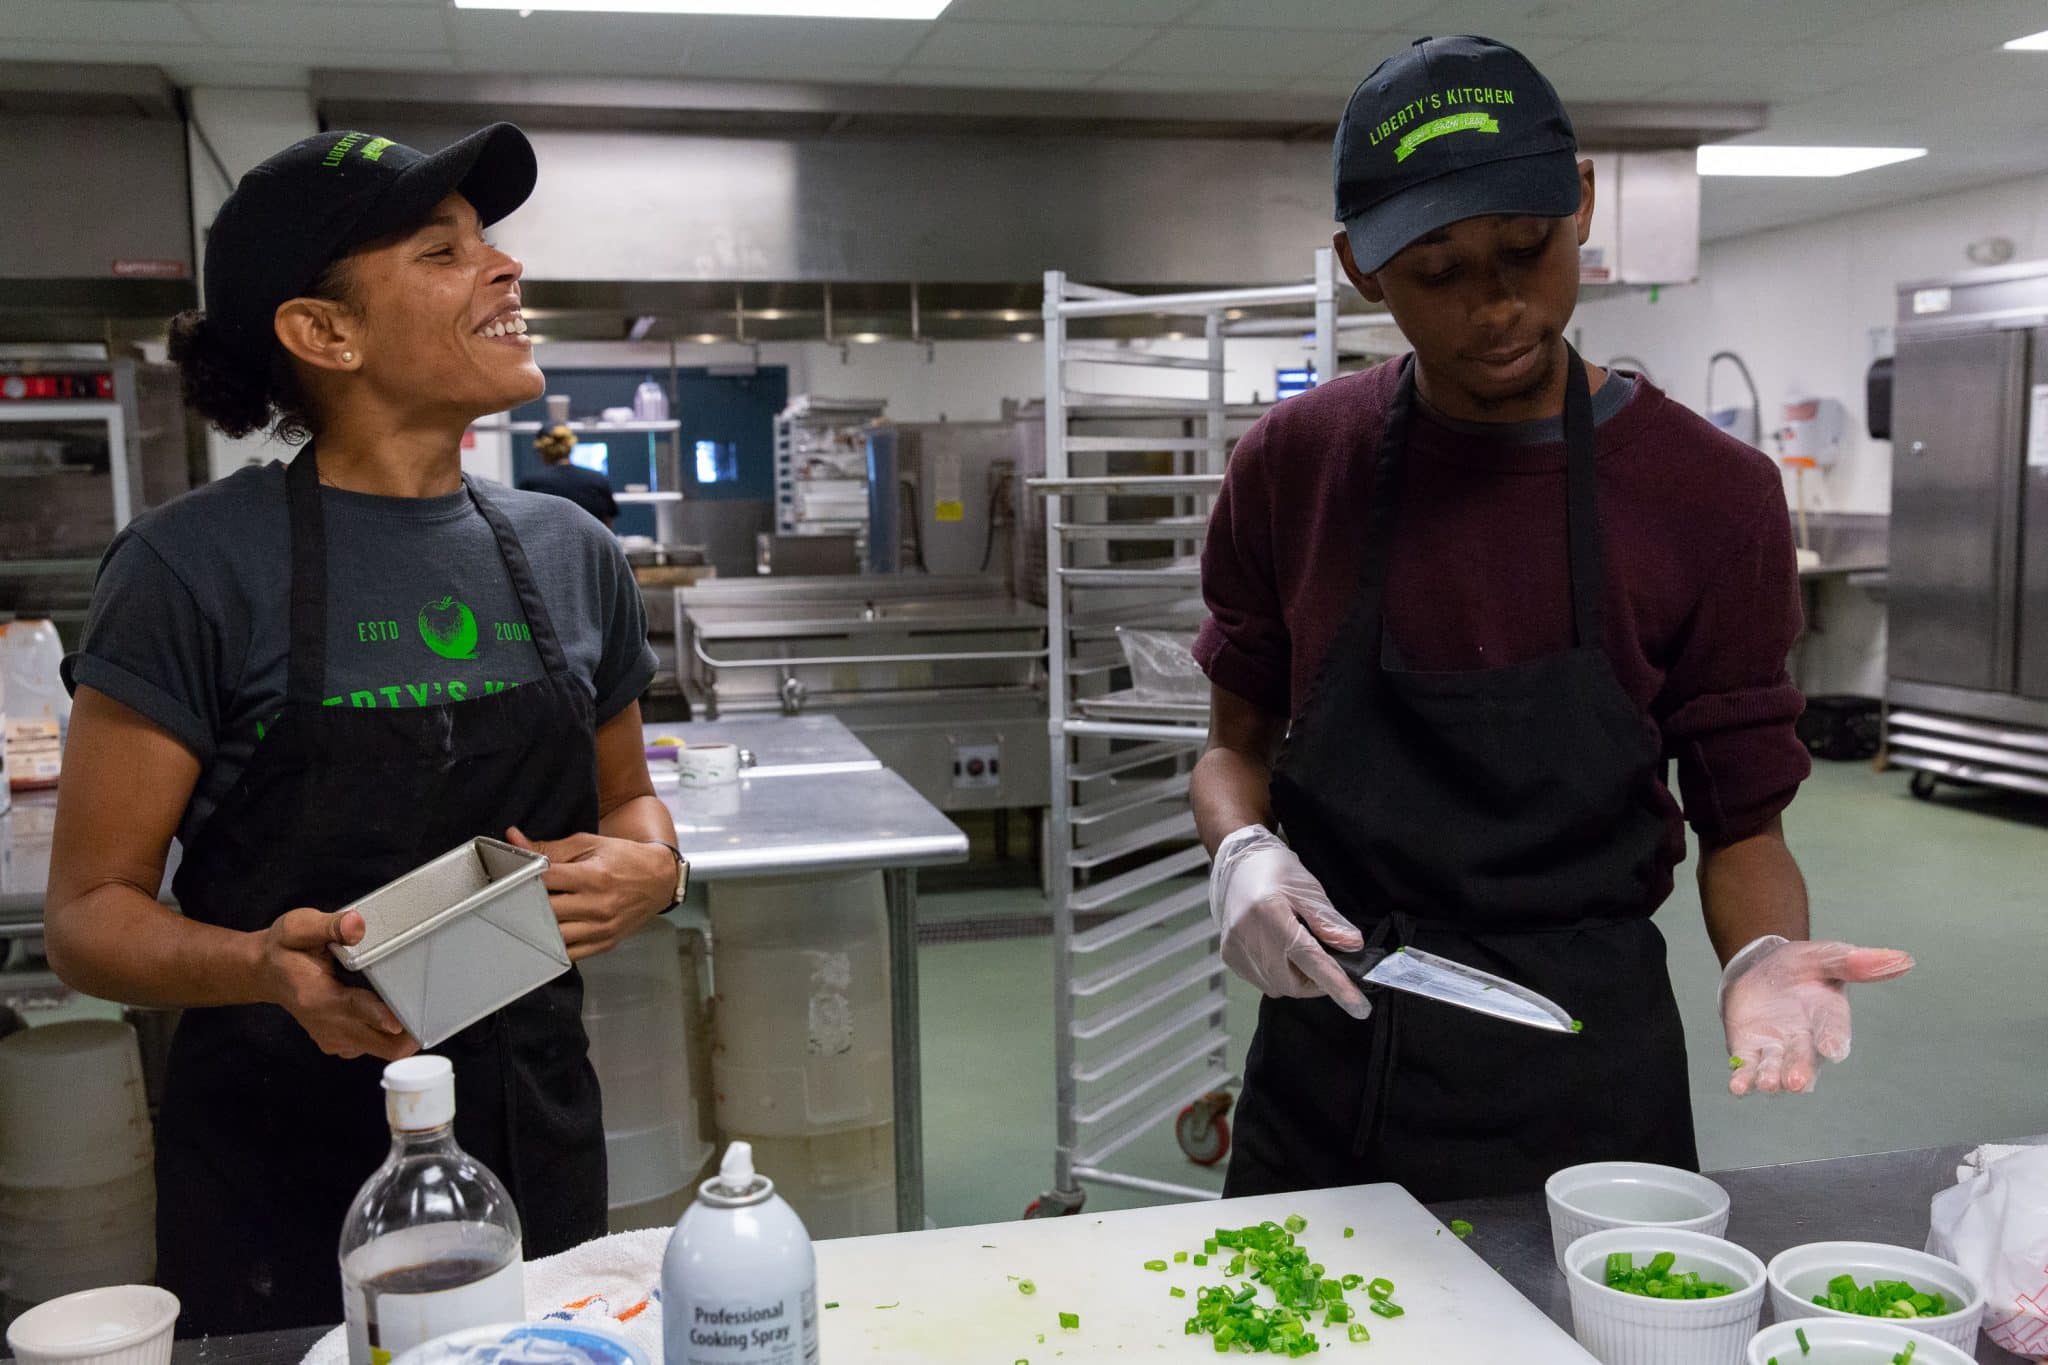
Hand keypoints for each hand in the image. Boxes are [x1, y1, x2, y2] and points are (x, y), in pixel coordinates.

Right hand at [255, 908, 418, 1061]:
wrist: (265, 972)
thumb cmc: (285, 948)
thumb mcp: (297, 928)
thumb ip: (328, 926)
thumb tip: (357, 924)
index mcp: (317, 997)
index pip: (354, 1009)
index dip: (378, 1016)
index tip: (398, 1021)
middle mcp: (327, 1024)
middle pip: (380, 1044)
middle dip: (408, 1033)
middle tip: (432, 1011)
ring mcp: (334, 1038)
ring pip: (382, 1048)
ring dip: (402, 1034)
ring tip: (417, 1005)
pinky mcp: (340, 1042)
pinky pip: (373, 1046)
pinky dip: (388, 1034)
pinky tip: (393, 1008)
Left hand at [506, 827, 674, 960]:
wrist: (660, 880)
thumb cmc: (624, 859)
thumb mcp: (588, 844)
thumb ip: (549, 847)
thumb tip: (513, 838)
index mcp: (593, 876)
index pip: (544, 880)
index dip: (522, 876)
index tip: (514, 875)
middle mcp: (598, 906)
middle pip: (545, 911)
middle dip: (526, 903)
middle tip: (515, 897)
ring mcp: (602, 928)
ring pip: (554, 937)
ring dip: (537, 927)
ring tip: (530, 915)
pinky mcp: (605, 943)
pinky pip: (569, 954)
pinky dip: (554, 945)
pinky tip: (548, 933)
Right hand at [1209, 826, 1370, 1019]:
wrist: (1239, 863)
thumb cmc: (1276, 871)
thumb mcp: (1309, 890)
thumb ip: (1329, 921)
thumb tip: (1353, 946)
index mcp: (1272, 916)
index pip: (1312, 962)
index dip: (1338, 986)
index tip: (1359, 1008)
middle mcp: (1249, 937)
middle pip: (1293, 984)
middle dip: (1315, 982)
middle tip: (1325, 963)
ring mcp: (1236, 949)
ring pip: (1276, 986)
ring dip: (1295, 979)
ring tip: (1297, 950)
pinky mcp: (1229, 956)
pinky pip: (1261, 980)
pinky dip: (1277, 974)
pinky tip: (1278, 951)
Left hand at [1721, 935, 1913, 1095]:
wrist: (1761, 967)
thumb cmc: (1802, 966)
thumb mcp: (1825, 956)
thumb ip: (1857, 962)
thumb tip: (1905, 959)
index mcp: (1828, 1017)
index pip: (1835, 1031)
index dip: (1834, 1039)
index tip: (1833, 1049)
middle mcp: (1805, 1040)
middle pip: (1805, 1060)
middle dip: (1800, 1071)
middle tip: (1796, 1082)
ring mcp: (1777, 1049)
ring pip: (1775, 1071)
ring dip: (1770, 1079)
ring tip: (1768, 1084)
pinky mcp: (1749, 1050)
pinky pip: (1747, 1069)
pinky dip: (1743, 1079)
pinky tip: (1738, 1087)